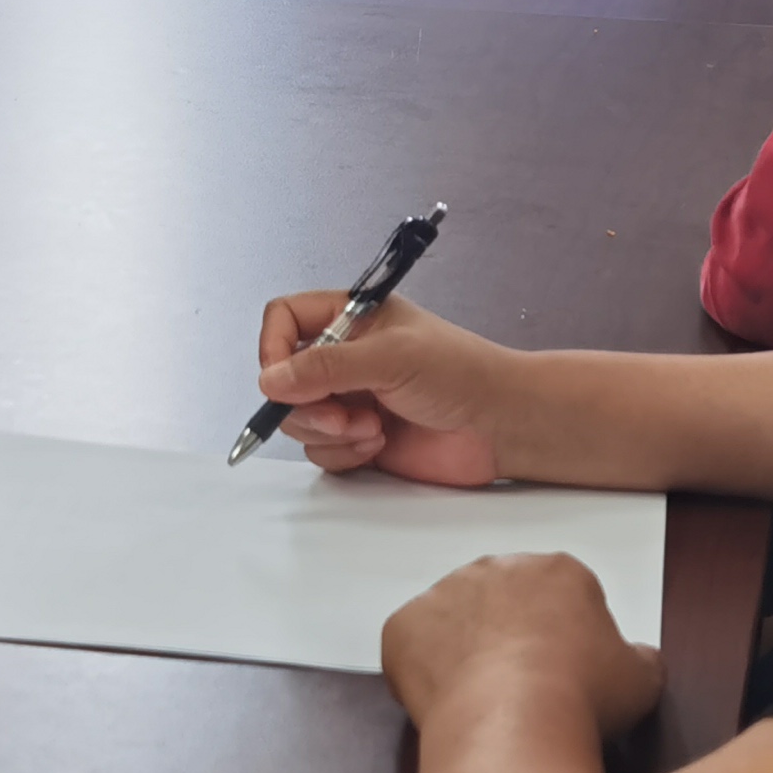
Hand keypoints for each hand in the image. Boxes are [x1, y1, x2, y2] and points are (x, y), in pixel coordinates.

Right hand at [254, 291, 519, 485]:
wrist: (501, 426)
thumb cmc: (460, 372)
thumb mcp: (390, 356)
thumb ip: (327, 366)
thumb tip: (270, 380)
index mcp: (351, 318)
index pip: (284, 320)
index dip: (272, 348)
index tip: (280, 381)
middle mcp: (345, 357)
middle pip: (284, 379)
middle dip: (305, 404)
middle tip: (341, 416)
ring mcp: (351, 399)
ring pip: (299, 420)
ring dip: (328, 431)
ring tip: (372, 430)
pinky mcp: (359, 439)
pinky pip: (322, 451)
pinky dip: (343, 454)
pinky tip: (378, 445)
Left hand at [382, 553, 662, 739]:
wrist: (513, 723)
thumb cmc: (584, 695)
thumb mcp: (643, 679)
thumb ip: (639, 657)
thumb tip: (635, 658)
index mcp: (558, 571)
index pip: (563, 594)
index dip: (566, 637)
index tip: (568, 674)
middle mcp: (497, 567)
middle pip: (504, 598)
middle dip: (511, 633)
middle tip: (523, 687)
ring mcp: (444, 593)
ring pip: (454, 619)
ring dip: (465, 648)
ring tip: (483, 701)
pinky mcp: (402, 626)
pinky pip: (411, 646)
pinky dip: (422, 671)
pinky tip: (446, 704)